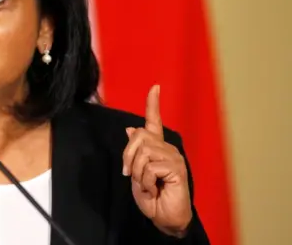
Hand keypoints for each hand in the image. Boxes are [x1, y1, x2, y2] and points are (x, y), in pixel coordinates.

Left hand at [122, 85, 191, 237]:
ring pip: (143, 151)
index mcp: (157, 147)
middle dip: (128, 157)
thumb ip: (134, 153)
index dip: (153, 104)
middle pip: (139, 136)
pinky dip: (145, 181)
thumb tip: (130, 129)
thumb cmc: (152, 196)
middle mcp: (167, 148)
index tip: (154, 87)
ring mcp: (174, 157)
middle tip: (132, 175)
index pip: (154, 121)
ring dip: (137, 172)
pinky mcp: (176, 168)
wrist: (164, 217)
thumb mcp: (136, 173)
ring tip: (146, 184)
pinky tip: (154, 189)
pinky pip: (150, 167)